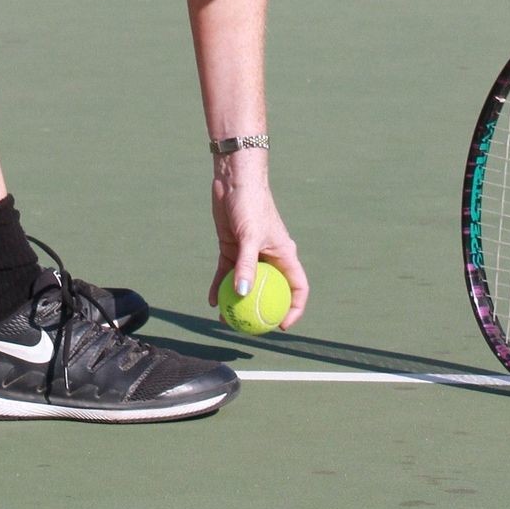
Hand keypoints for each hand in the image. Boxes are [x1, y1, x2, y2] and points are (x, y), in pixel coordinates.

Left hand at [209, 149, 307, 329]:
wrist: (233, 180)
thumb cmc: (250, 204)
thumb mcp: (249, 236)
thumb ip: (247, 265)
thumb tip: (243, 294)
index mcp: (284, 254)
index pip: (298, 287)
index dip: (295, 309)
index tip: (282, 326)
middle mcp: (269, 257)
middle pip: (270, 290)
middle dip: (262, 311)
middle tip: (250, 328)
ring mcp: (249, 254)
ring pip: (246, 285)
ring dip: (236, 302)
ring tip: (225, 319)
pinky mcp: (231, 248)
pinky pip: (227, 274)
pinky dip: (220, 287)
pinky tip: (211, 301)